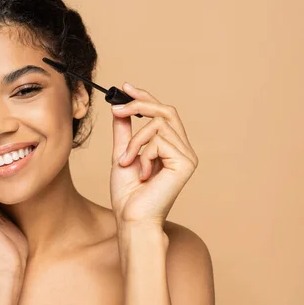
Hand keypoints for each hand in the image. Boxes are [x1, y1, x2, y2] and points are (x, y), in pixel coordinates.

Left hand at [109, 83, 198, 226]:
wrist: (132, 217)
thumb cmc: (128, 193)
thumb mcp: (122, 154)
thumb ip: (124, 131)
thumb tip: (119, 108)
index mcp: (171, 147)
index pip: (163, 113)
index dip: (145, 97)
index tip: (125, 87)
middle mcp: (183, 149)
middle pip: (166, 111)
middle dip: (139, 105)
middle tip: (116, 109)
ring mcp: (187, 156)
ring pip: (157, 125)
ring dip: (134, 142)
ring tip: (127, 162)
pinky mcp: (186, 163)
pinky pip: (158, 140)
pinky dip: (142, 154)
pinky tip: (142, 174)